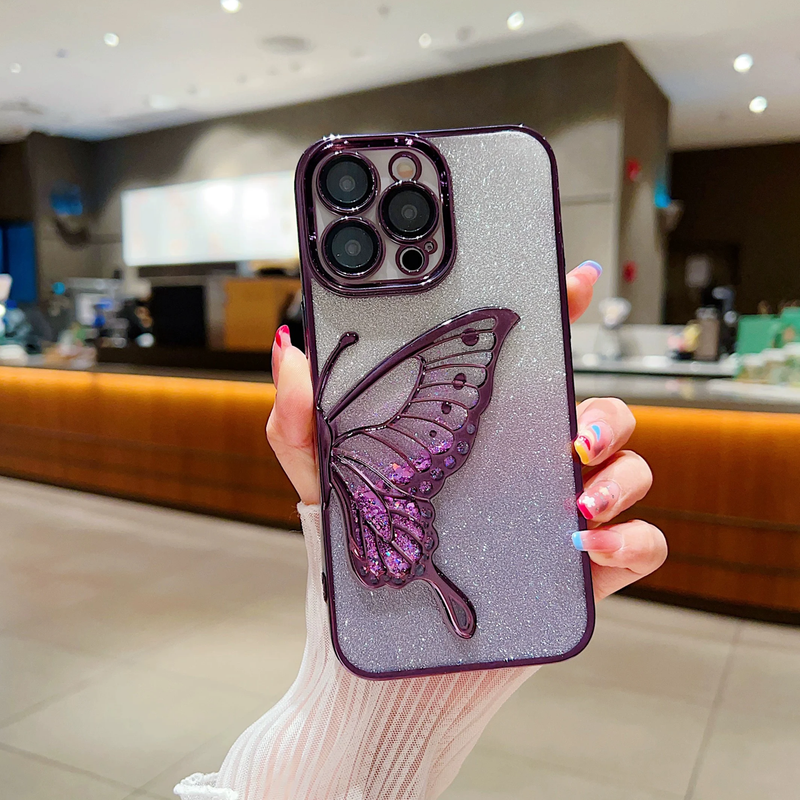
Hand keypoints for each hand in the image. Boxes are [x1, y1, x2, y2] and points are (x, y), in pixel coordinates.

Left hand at [267, 260, 665, 600]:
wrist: (376, 674)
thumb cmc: (356, 577)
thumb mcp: (324, 491)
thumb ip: (303, 426)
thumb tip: (291, 353)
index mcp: (478, 442)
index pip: (529, 371)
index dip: (559, 319)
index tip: (571, 283)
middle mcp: (525, 474)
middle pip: (595, 415)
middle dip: (601, 412)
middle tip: (570, 433)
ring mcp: (557, 523)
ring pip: (627, 471)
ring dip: (620, 475)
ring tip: (576, 500)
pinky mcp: (578, 577)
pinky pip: (641, 546)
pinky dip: (631, 540)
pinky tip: (590, 549)